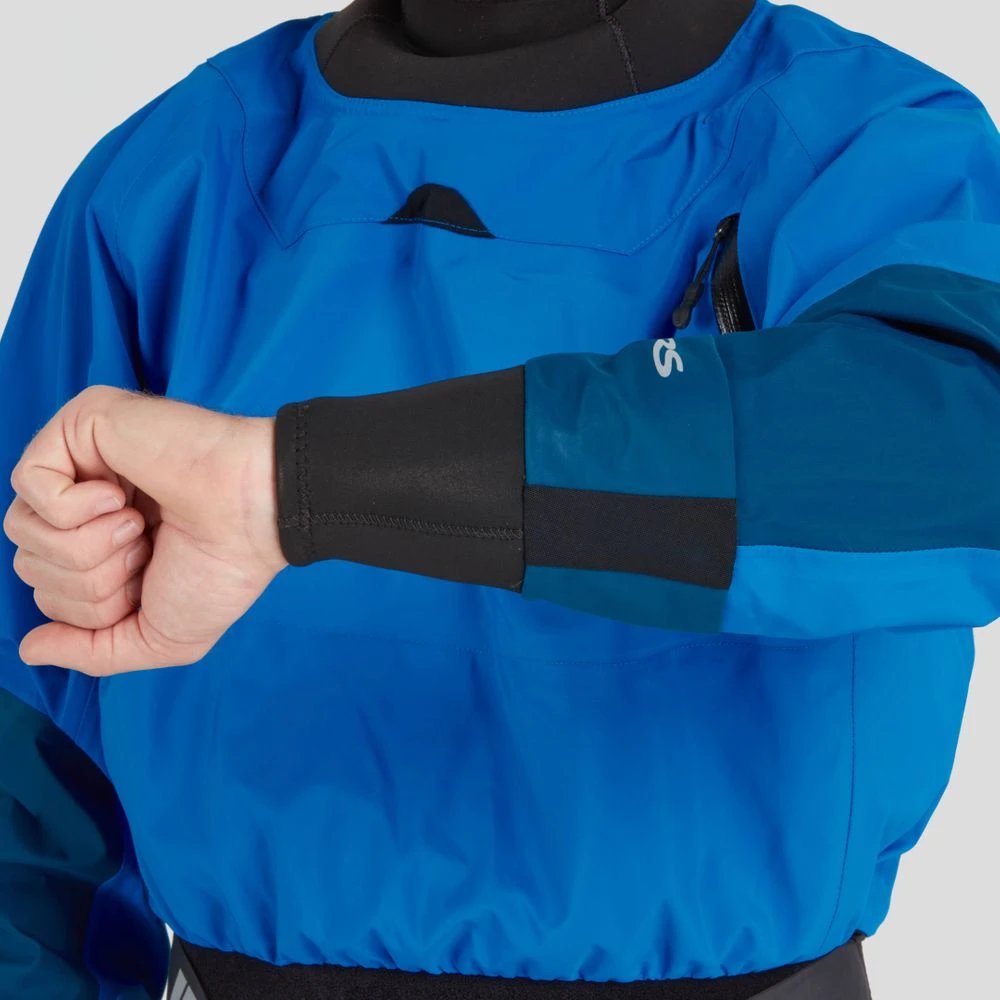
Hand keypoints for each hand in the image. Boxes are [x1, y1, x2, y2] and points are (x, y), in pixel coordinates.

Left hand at [3, 386, 287, 674]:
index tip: (152, 576)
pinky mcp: (79, 426)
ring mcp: (82, 460)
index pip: (46, 590)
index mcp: (104, 545)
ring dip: (87, 545)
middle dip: (91, 579)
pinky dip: (75, 507)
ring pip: (21, 529)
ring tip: (139, 524)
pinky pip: (29, 483)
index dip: (92, 606)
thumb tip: (29, 648)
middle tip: (148, 549)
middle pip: (28, 564)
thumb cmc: (221, 569)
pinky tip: (122, 498)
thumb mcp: (160, 636)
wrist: (252, 517)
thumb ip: (92, 651)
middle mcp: (86, 501)